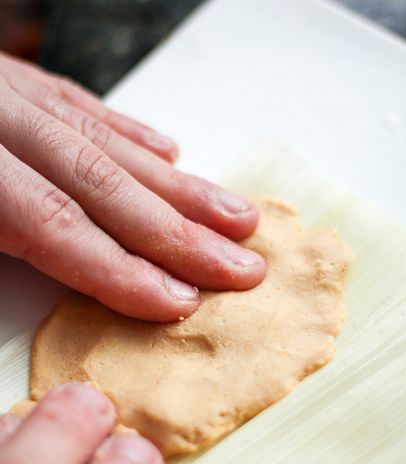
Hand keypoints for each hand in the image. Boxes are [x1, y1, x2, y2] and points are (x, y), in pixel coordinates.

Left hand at [0, 52, 264, 320]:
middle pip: (102, 182)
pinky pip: (80, 104)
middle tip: (240, 266)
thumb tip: (65, 275)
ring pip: (106, 143)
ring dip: (175, 185)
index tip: (178, 301)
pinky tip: (167, 152)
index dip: (120, 268)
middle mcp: (0, 120)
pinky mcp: (15, 79)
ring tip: (232, 216)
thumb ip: (1, 233)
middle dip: (178, 231)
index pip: (56, 222)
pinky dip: (130, 134)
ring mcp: (11, 94)